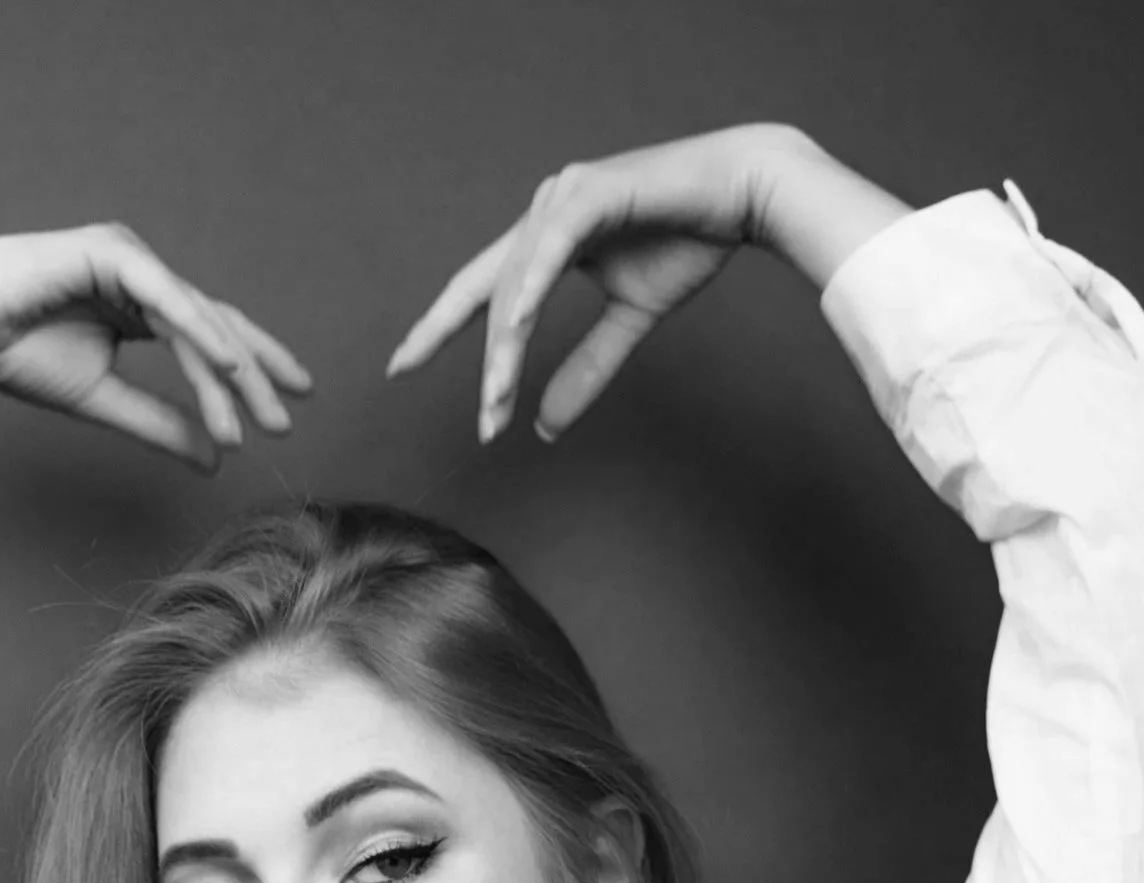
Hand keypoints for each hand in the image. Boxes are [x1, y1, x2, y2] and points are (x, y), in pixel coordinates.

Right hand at [0, 224, 309, 469]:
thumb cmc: (16, 356)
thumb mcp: (104, 401)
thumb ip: (161, 424)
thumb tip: (217, 459)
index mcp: (138, 304)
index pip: (209, 339)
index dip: (251, 376)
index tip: (282, 417)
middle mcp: (140, 275)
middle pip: (218, 324)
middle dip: (257, 375)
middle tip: (287, 421)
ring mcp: (127, 258)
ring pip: (197, 319)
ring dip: (230, 372)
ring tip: (257, 417)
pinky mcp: (110, 253)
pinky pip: (168, 300)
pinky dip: (201, 335)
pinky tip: (230, 367)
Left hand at [385, 123, 816, 442]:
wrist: (743, 194)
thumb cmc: (689, 244)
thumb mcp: (630, 320)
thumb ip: (587, 368)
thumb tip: (544, 427)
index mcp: (546, 236)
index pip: (481, 289)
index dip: (439, 326)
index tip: (401, 366)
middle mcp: (546, 209)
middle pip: (496, 298)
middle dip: (489, 366)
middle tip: (487, 425)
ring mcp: (564, 196)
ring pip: (517, 283)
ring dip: (505, 348)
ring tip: (497, 402)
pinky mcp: (592, 193)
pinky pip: (551, 251)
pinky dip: (531, 291)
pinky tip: (515, 331)